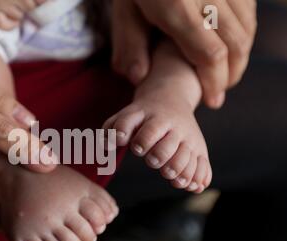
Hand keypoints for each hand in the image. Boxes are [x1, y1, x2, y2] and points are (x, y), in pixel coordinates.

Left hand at [112, 0, 256, 107]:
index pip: (211, 54)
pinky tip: (231, 43)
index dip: (215, 82)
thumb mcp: (123, 8)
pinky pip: (249, 9)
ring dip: (240, 55)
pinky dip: (244, 32)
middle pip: (236, 44)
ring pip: (247, 26)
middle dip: (230, 74)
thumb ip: (129, 44)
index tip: (212, 99)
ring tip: (226, 72)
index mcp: (177, 6)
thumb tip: (138, 79)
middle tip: (218, 91)